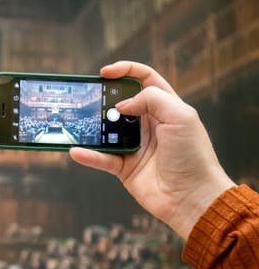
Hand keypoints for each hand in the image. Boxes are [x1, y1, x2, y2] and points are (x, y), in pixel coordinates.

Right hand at [69, 61, 234, 238]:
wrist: (192, 197)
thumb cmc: (192, 156)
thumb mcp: (180, 117)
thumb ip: (151, 99)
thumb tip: (121, 105)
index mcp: (166, 107)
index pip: (145, 79)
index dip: (125, 71)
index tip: (106, 72)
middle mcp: (148, 124)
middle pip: (121, 103)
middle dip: (104, 98)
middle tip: (90, 98)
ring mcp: (135, 146)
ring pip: (107, 130)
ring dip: (93, 127)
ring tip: (80, 122)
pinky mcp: (124, 167)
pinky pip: (101, 158)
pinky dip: (88, 155)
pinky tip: (76, 150)